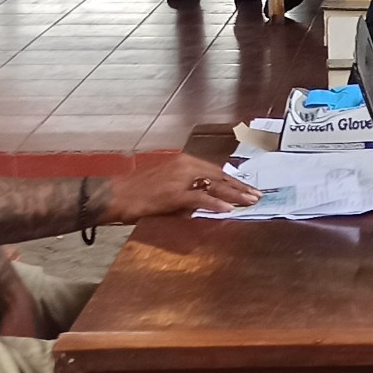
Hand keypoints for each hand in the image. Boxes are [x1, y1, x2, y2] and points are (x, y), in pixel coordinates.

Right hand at [102, 154, 260, 221]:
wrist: (115, 194)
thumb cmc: (137, 192)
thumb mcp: (166, 187)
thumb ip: (187, 192)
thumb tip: (205, 204)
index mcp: (183, 162)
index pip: (215, 172)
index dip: (233, 181)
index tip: (248, 188)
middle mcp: (184, 166)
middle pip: (219, 177)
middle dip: (240, 187)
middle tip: (258, 196)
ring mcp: (179, 179)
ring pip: (214, 186)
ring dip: (235, 195)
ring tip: (250, 202)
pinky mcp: (173, 194)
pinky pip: (200, 199)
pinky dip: (215, 204)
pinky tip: (228, 210)